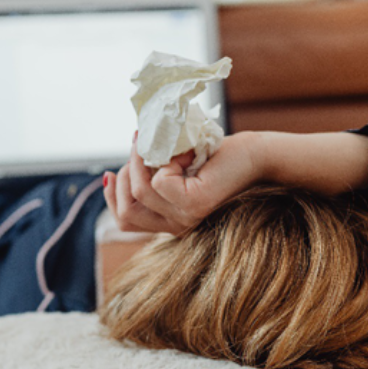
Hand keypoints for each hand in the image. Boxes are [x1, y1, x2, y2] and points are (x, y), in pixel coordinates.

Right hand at [103, 132, 264, 234]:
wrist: (256, 158)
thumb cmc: (218, 159)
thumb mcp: (175, 169)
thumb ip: (152, 177)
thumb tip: (114, 172)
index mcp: (169, 221)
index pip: (124, 220)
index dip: (111, 195)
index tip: (111, 171)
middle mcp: (176, 226)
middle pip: (125, 211)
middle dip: (124, 175)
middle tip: (139, 146)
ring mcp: (186, 218)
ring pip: (139, 192)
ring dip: (142, 160)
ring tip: (162, 142)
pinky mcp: (195, 204)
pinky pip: (160, 181)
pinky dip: (167, 159)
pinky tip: (187, 154)